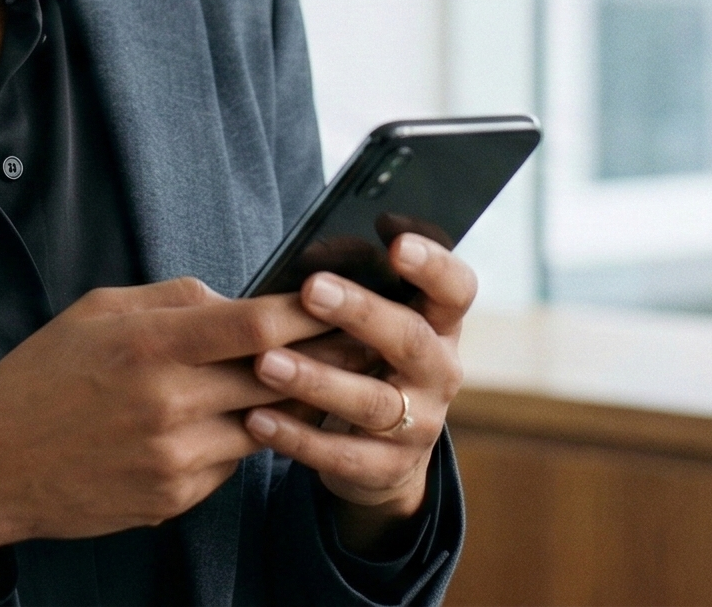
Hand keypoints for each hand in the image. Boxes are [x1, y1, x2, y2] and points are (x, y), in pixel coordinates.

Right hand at [0, 277, 328, 556]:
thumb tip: (237, 300)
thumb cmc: (41, 378)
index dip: (307, 312)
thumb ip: (172, 299)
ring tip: (318, 380)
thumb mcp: (97, 311)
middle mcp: (167, 404)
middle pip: (275, 378)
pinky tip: (232, 422)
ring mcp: (173, 458)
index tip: (339, 298)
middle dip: (322, 357)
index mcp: (148, 345)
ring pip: (263, 425)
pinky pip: (230, 463)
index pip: (253, 326)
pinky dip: (238, 439)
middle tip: (361, 339)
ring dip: (288, 404)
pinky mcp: (174, 497)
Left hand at [241, 232, 474, 552]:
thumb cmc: (366, 363)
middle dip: (360, 312)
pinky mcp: (387, 469)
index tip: (395, 243)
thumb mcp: (373, 327)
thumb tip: (305, 256)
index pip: (456, 289)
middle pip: (410, 339)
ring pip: (371, 402)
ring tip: (266, 362)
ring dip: (317, 380)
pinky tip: (256, 418)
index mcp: (440, 325)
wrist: (382, 457)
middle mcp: (439, 372)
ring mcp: (420, 425)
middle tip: (311, 288)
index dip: (433, 265)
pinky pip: (341, 455)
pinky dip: (296, 436)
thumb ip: (354, 290)